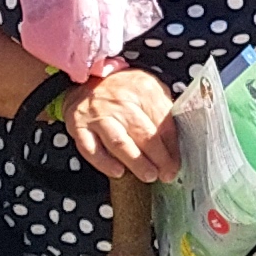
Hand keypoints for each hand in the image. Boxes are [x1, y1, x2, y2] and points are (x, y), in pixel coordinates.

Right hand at [59, 64, 181, 185]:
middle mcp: (120, 100)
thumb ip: (163, 111)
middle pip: (144, 133)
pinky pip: (91, 149)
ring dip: (136, 162)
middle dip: (158, 158)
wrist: (88, 79)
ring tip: (149, 175)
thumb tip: (177, 144)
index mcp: (143, 89)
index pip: (163, 121)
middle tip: (165, 174)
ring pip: (120, 142)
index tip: (175, 164)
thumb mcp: (149, 90)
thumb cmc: (124, 90)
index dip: (171, 147)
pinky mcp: (79, 125)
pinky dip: (105, 163)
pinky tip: (118, 172)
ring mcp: (98, 113)